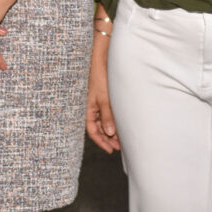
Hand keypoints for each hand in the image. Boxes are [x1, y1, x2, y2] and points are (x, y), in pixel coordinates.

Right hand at [85, 32, 119, 152]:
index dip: (101, 142)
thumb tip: (110, 132)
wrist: (101, 60)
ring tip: (123, 139)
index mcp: (88, 109)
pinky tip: (122, 125)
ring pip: (104, 122)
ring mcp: (98, 103)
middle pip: (99, 128)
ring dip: (112, 131)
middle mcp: (92, 108)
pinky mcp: (104, 98)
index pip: (93, 131)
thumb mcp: (103, 98)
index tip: (110, 150)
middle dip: (108, 139)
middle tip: (120, 147)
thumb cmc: (99, 77)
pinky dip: (114, 121)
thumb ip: (107, 115)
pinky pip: (108, 114)